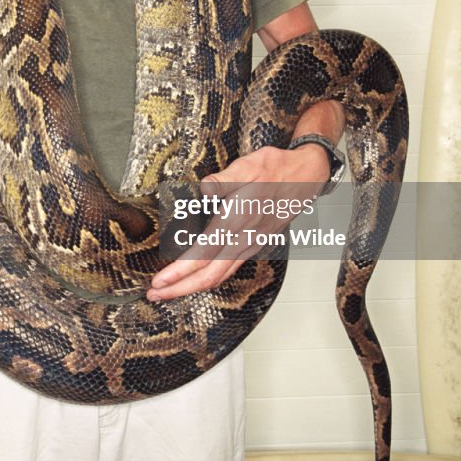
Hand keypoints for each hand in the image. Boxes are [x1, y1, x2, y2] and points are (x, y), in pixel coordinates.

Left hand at [147, 143, 329, 301]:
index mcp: (237, 220)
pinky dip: (210, 280)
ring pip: (219, 276)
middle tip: (154, 295)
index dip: (179, 272)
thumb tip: (204, 188)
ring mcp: (250, 245)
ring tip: (169, 292)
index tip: (159, 281)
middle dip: (179, 289)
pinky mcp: (254, 245)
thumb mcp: (248, 165)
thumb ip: (224, 179)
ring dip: (192, 287)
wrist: (306, 177)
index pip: (203, 254)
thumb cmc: (276, 169)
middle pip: (208, 275)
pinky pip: (230, 270)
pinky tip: (198, 281)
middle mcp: (243, 239)